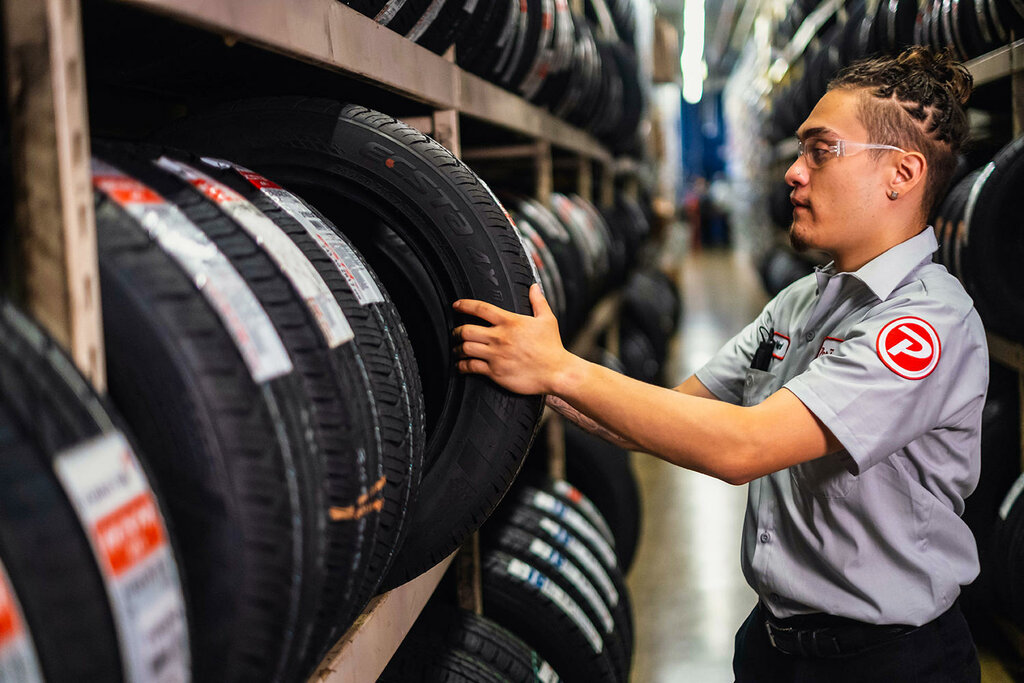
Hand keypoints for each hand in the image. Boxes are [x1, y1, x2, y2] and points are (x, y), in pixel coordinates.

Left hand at [452, 284, 572, 395]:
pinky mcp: (495, 372)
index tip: (456, 305)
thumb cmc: (552, 347)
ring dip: (457, 349)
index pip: (481, 308)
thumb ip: (538, 302)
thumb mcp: (547, 320)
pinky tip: (461, 366)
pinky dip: (462, 366)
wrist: (557, 372)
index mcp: (510, 322)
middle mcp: (500, 337)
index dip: (465, 305)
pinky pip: (471, 367)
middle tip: (455, 334)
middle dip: (457, 331)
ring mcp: (496, 355)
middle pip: (466, 330)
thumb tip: (534, 286)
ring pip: (466, 348)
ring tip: (456, 350)